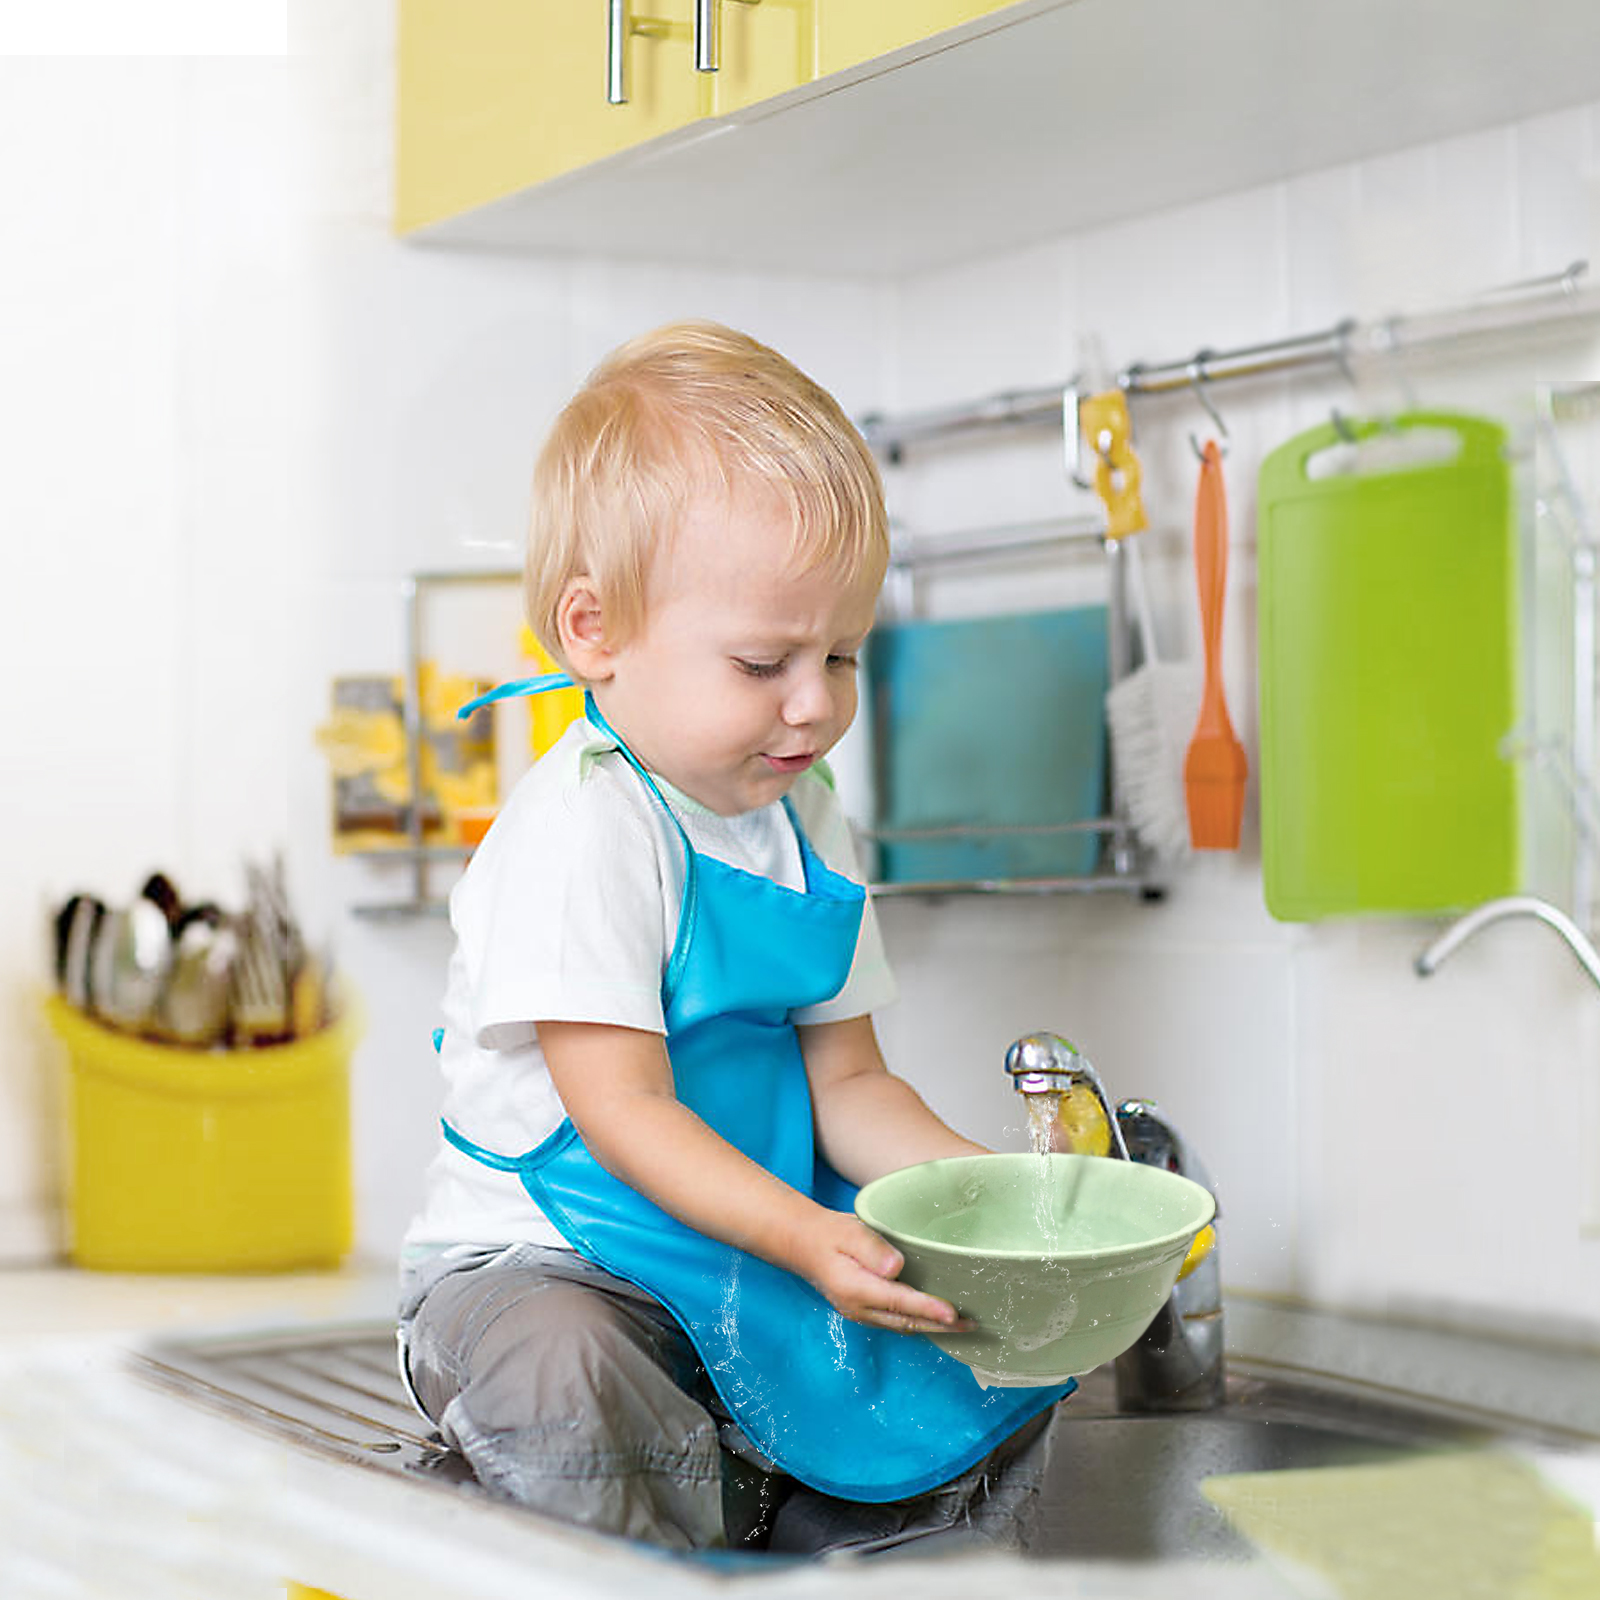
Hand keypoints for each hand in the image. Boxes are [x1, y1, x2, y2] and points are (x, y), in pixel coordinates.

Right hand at [795, 1209, 971, 1334]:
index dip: (929, 1308)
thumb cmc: (829, 1234)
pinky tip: (934, 1317)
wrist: (804, 1244)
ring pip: (904, 1326)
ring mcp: (861, 1314)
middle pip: (907, 1322)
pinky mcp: (864, 1311)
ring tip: (962, 1325)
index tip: (953, 1314)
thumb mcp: (849, 1232)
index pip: (900, 1302)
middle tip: (972, 1324)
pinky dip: (919, 1322)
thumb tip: (896, 1267)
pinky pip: (897, 1322)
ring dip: (933, 1327)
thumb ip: (872, 1248)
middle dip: (941, 1326)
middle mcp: (860, 1309)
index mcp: (856, 1289)